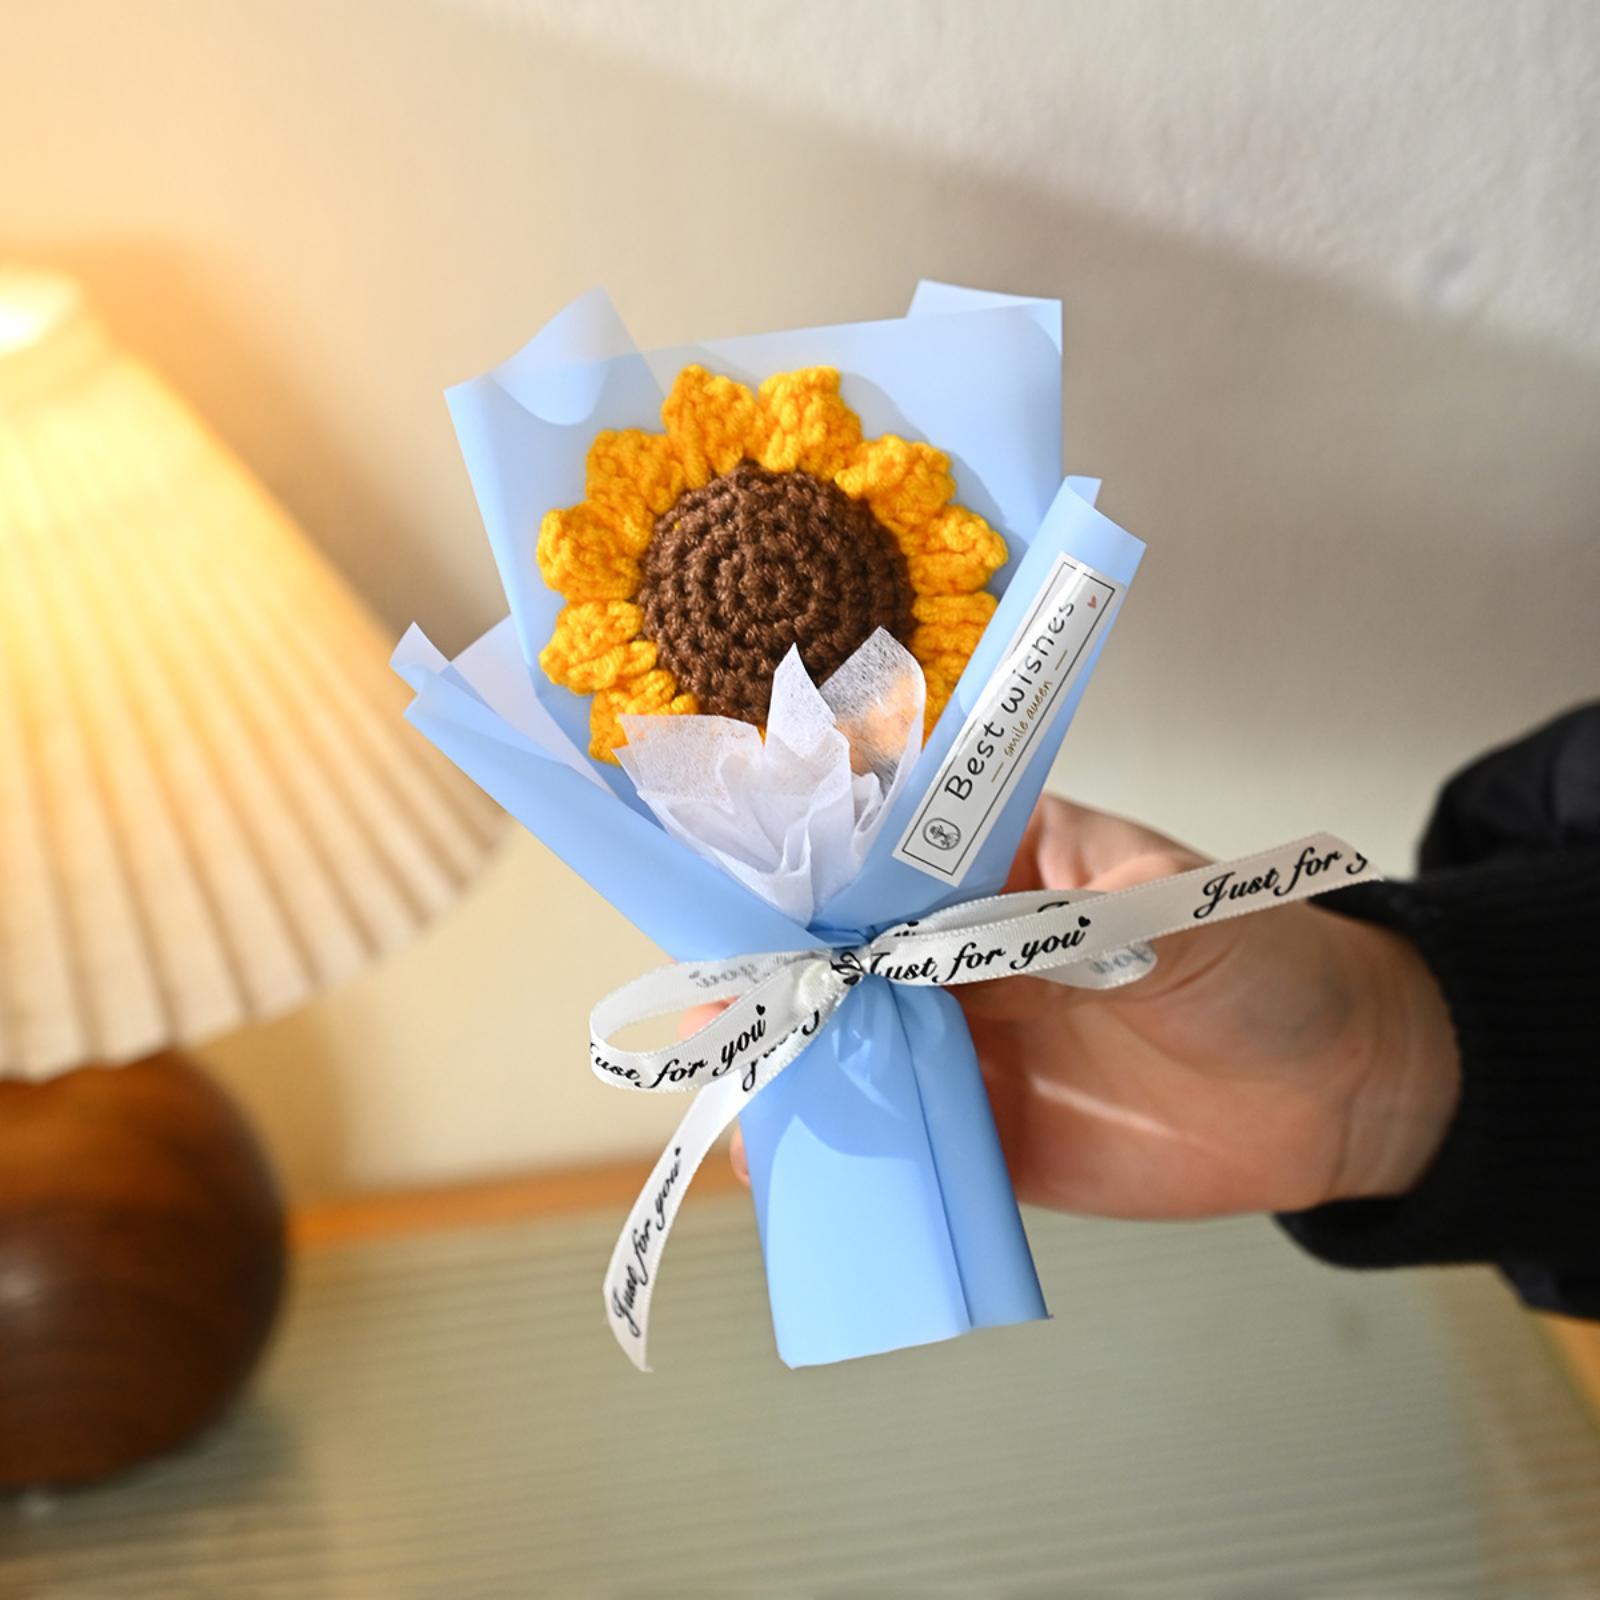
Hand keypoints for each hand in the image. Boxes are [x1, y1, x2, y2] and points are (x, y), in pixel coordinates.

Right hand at [730, 796, 1459, 1219]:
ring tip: (738, 1099)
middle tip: (712, 1020)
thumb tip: (959, 946)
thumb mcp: (1180, 912)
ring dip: (795, 1070)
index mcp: (996, 865)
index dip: (808, 878)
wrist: (1339, 1093)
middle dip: (777, 982)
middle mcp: (963, 947)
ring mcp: (970, 1039)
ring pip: (857, 1048)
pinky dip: (851, 1150)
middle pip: (843, 956)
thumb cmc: (1266, 963)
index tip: (748, 909)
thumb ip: (1071, 923)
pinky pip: (903, 1135)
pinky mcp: (990, 1128)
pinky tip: (798, 1168)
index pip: (879, 856)